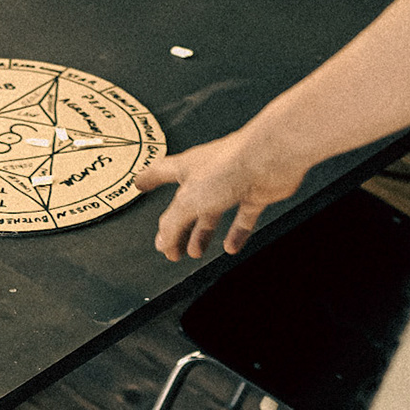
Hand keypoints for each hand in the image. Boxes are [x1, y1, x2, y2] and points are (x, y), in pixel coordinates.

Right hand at [135, 130, 312, 260]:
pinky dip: (236, 233)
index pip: (160, 172)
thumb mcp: (189, 200)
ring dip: (202, 233)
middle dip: (177, 226)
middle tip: (171, 245)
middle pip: (187, 204)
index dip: (148, 179)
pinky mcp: (255, 192)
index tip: (139, 185)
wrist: (271, 157)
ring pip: (213, 213)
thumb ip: (173, 223)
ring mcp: (232, 184)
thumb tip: (161, 241)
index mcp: (186, 168)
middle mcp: (208, 174)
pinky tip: (230, 246)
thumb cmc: (230, 165)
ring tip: (195, 251)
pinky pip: (243, 217)